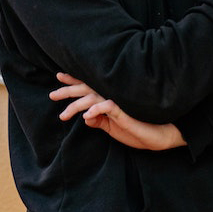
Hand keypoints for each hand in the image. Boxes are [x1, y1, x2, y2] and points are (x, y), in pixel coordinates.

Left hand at [50, 72, 185, 150]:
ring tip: (63, 115)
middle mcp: (111, 97)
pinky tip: (87, 117)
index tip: (59, 76)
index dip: (73, 81)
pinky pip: (108, 107)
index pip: (88, 87)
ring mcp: (118, 103)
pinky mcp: (125, 111)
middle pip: (86, 89)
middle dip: (68, 90)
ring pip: (92, 98)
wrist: (160, 136)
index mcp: (108, 99)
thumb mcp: (114, 128)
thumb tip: (85, 118)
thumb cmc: (138, 130)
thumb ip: (100, 121)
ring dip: (76, 106)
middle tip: (51, 94)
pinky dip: (96, 110)